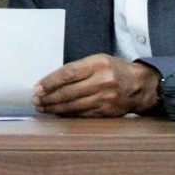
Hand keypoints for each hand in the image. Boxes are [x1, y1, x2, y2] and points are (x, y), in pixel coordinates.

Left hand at [33, 54, 159, 116]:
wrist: (139, 85)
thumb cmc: (114, 70)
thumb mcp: (98, 60)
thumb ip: (78, 69)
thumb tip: (51, 81)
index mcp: (98, 64)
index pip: (68, 73)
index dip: (50, 82)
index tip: (37, 87)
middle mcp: (102, 81)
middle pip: (68, 92)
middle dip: (48, 97)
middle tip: (35, 100)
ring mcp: (105, 98)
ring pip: (73, 105)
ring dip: (54, 108)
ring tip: (42, 107)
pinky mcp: (106, 112)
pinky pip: (82, 114)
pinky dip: (67, 114)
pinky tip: (57, 113)